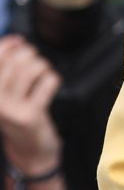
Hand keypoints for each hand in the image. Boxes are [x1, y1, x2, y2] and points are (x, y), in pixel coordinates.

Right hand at [0, 35, 62, 173]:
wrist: (29, 150)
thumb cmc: (17, 114)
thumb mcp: (4, 90)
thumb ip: (5, 64)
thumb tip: (15, 39)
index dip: (9, 44)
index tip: (20, 41)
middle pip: (15, 60)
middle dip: (29, 54)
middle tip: (34, 61)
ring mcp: (10, 109)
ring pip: (32, 69)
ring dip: (42, 66)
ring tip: (42, 73)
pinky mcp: (29, 115)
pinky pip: (47, 82)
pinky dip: (52, 79)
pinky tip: (48, 86)